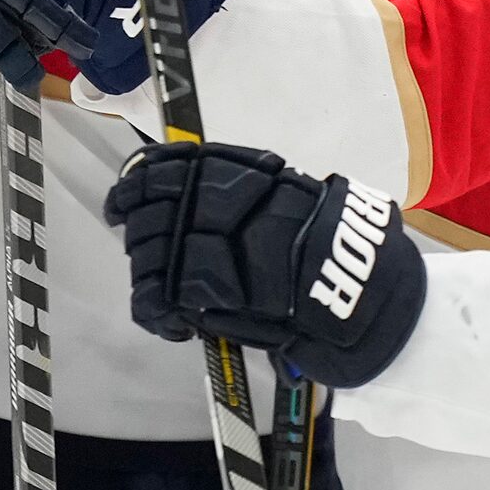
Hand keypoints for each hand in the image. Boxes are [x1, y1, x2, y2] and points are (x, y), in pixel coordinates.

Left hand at [104, 143, 425, 387]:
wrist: (363, 295)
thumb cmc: (337, 250)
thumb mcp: (295, 199)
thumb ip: (251, 195)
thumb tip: (198, 195)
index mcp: (243, 174)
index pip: (172, 165)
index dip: (140, 179)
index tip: (126, 194)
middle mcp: (219, 202)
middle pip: (151, 210)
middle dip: (141, 232)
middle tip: (146, 250)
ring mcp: (208, 247)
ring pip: (147, 254)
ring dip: (147, 274)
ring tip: (164, 291)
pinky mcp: (203, 295)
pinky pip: (155, 299)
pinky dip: (156, 314)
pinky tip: (174, 323)